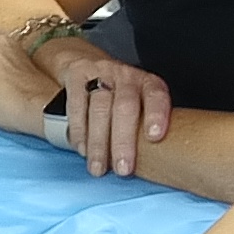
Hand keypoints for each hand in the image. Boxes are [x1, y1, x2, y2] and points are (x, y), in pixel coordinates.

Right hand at [38, 38, 171, 176]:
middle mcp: (126, 76)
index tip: (154, 137)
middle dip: (123, 141)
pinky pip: (76, 105)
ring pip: (100, 109)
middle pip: (125, 107)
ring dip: (98, 142)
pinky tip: (81, 148)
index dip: (156, 115)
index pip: (156, 96)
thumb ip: (143, 126)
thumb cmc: (119, 95)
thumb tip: (152, 165)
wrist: (88, 64)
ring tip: (98, 167)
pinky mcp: (77, 76)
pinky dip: (78, 130)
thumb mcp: (139, 103)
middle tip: (122, 169)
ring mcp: (101, 73)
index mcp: (147, 83)